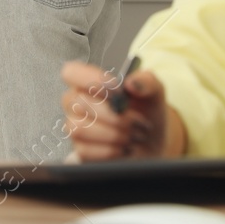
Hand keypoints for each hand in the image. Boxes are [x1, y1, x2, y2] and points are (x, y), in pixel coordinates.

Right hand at [60, 63, 181, 161]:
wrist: (152, 141)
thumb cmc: (147, 112)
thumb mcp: (153, 92)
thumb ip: (146, 81)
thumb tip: (131, 82)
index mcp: (89, 81)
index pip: (71, 72)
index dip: (91, 80)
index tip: (117, 89)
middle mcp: (76, 102)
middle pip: (79, 103)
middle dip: (114, 115)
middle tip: (137, 121)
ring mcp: (75, 127)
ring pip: (81, 128)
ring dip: (114, 134)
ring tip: (133, 135)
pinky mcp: (80, 150)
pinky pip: (86, 150)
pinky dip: (111, 150)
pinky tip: (124, 147)